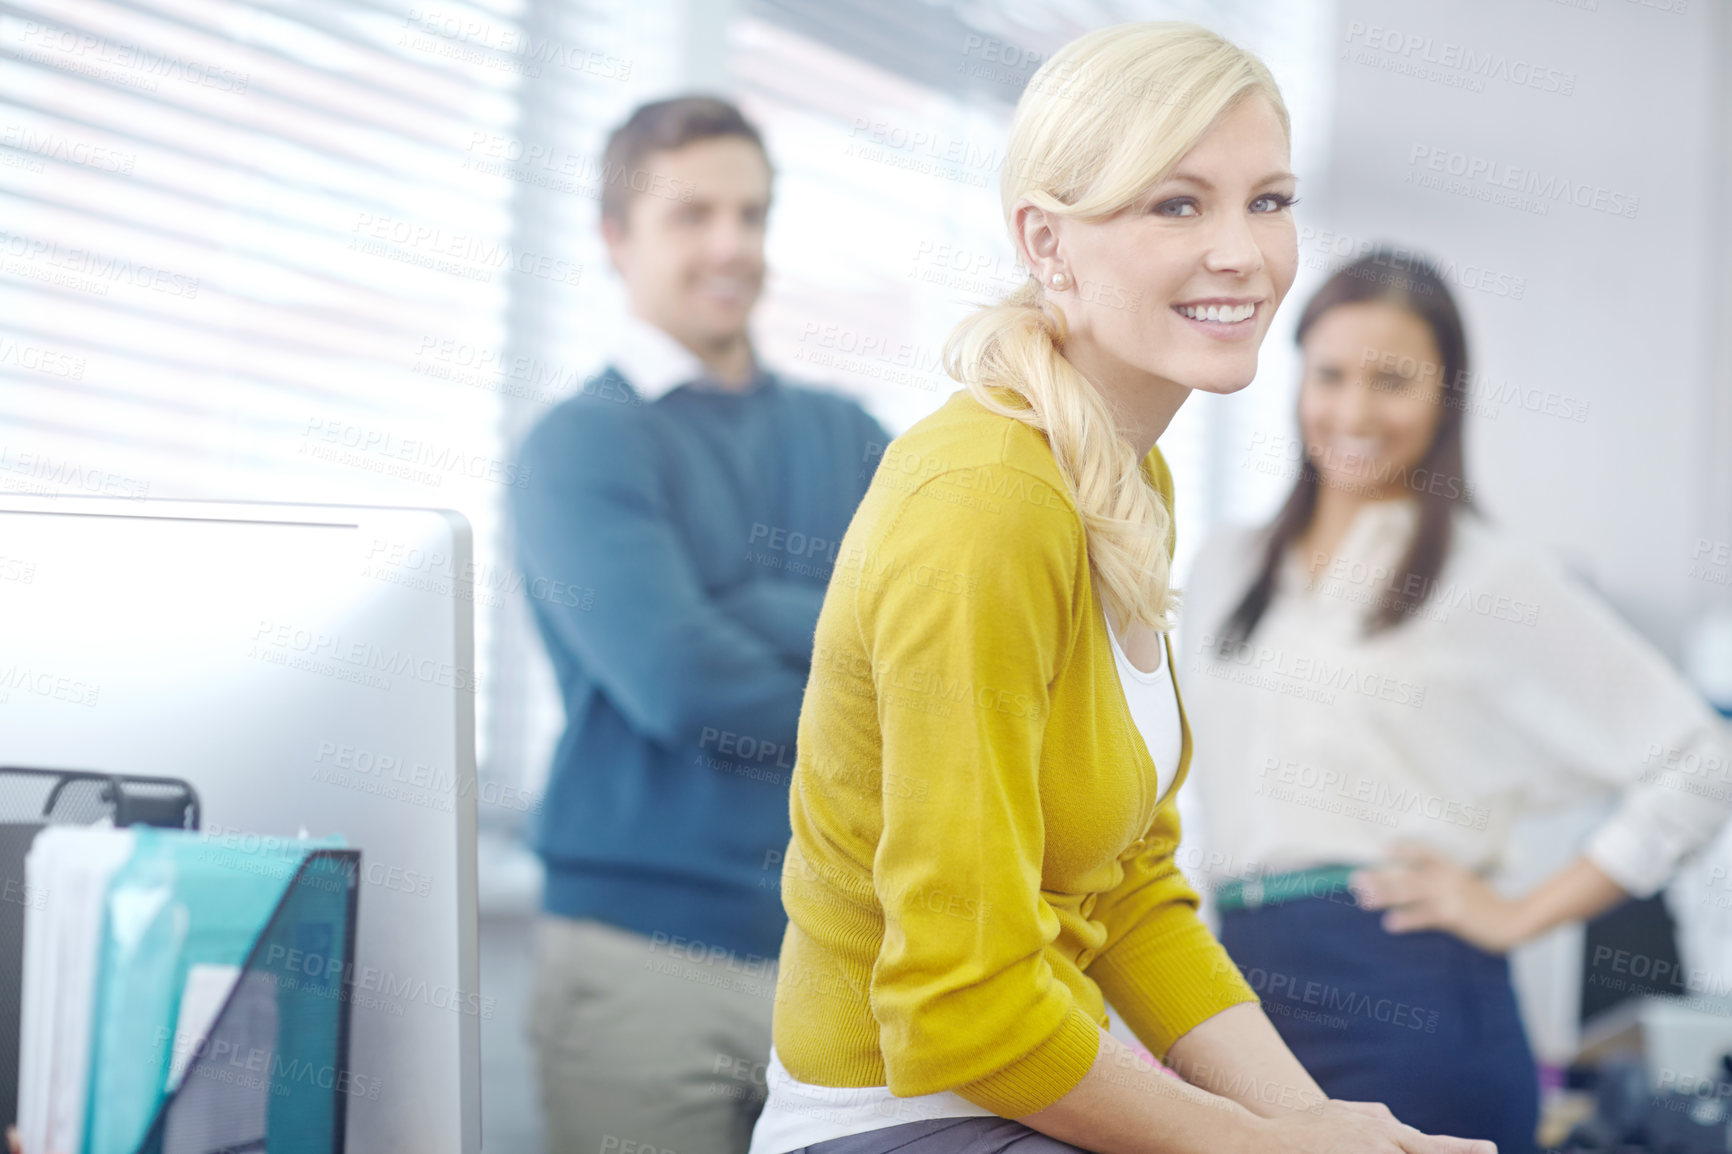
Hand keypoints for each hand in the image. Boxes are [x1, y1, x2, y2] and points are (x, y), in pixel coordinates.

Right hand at [1255, 1098, 1496, 1153]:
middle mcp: (1381, 1145)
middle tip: (1486, 1150)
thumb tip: (1397, 1120)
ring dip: (1413, 1151)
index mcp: (1383, 1131)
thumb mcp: (1341, 1112)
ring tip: (1406, 1143)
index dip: (1463, 1150)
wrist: (1263, 1143)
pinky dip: (1382, 1153)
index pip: (1433, 1146)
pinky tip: (1373, 1149)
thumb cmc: (1303, 1128)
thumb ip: (1374, 1116)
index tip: (1490, 1149)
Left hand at [1350, 844, 1527, 952]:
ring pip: (1410, 893)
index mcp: (1451, 868)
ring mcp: (1449, 896)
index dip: (1404, 850)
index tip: (1383, 848)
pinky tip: (1390, 923)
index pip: (1424, 853)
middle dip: (1379, 878)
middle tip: (1354, 880)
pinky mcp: (1453, 916)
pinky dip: (1407, 919)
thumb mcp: (1467, 885)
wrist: (1515, 920)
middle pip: (1407, 875)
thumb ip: (1446, 881)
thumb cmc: (1488, 905)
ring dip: (1384, 896)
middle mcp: (1447, 878)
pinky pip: (1425, 916)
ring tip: (1363, 899)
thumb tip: (1419, 884)